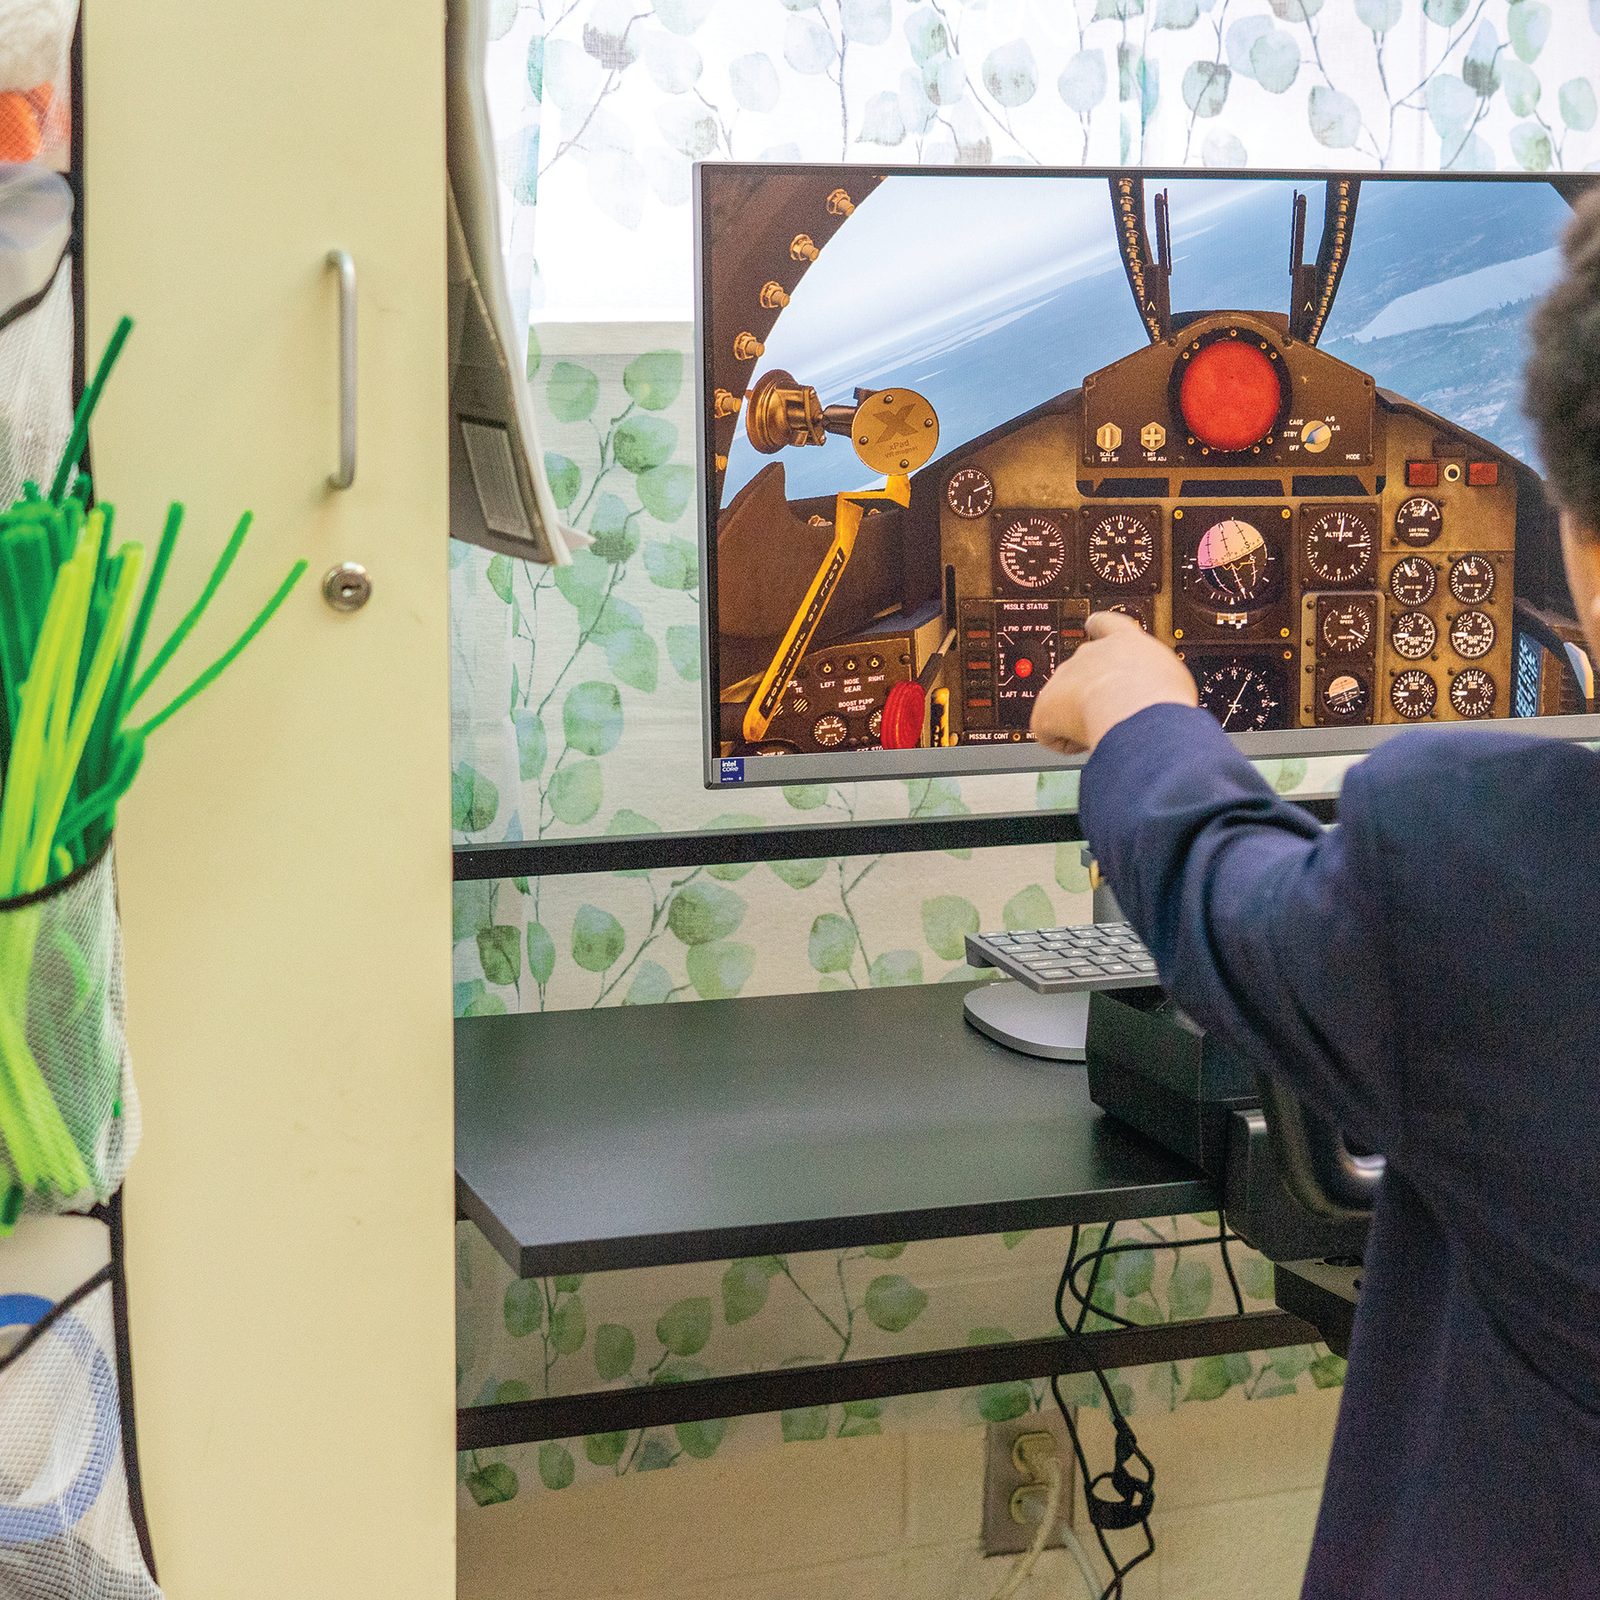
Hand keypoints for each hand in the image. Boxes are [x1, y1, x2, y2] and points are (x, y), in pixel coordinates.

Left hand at [1030, 612, 1198, 755]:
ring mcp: (1064, 677)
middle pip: (1080, 669)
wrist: (1138, 714)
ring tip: (1106, 728)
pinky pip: (1050, 730)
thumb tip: (1157, 694)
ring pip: (1064, 702)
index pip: (1105, 623)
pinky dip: (1065, 741)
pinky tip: (1087, 741)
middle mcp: (1090, 654)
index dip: (1097, 627)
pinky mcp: (1045, 705)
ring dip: (1079, 718)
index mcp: (1125, 641)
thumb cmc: (1162, 698)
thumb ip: (1156, 676)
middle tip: (1111, 712)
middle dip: (1089, 691)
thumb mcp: (1172, 677)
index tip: (1092, 626)